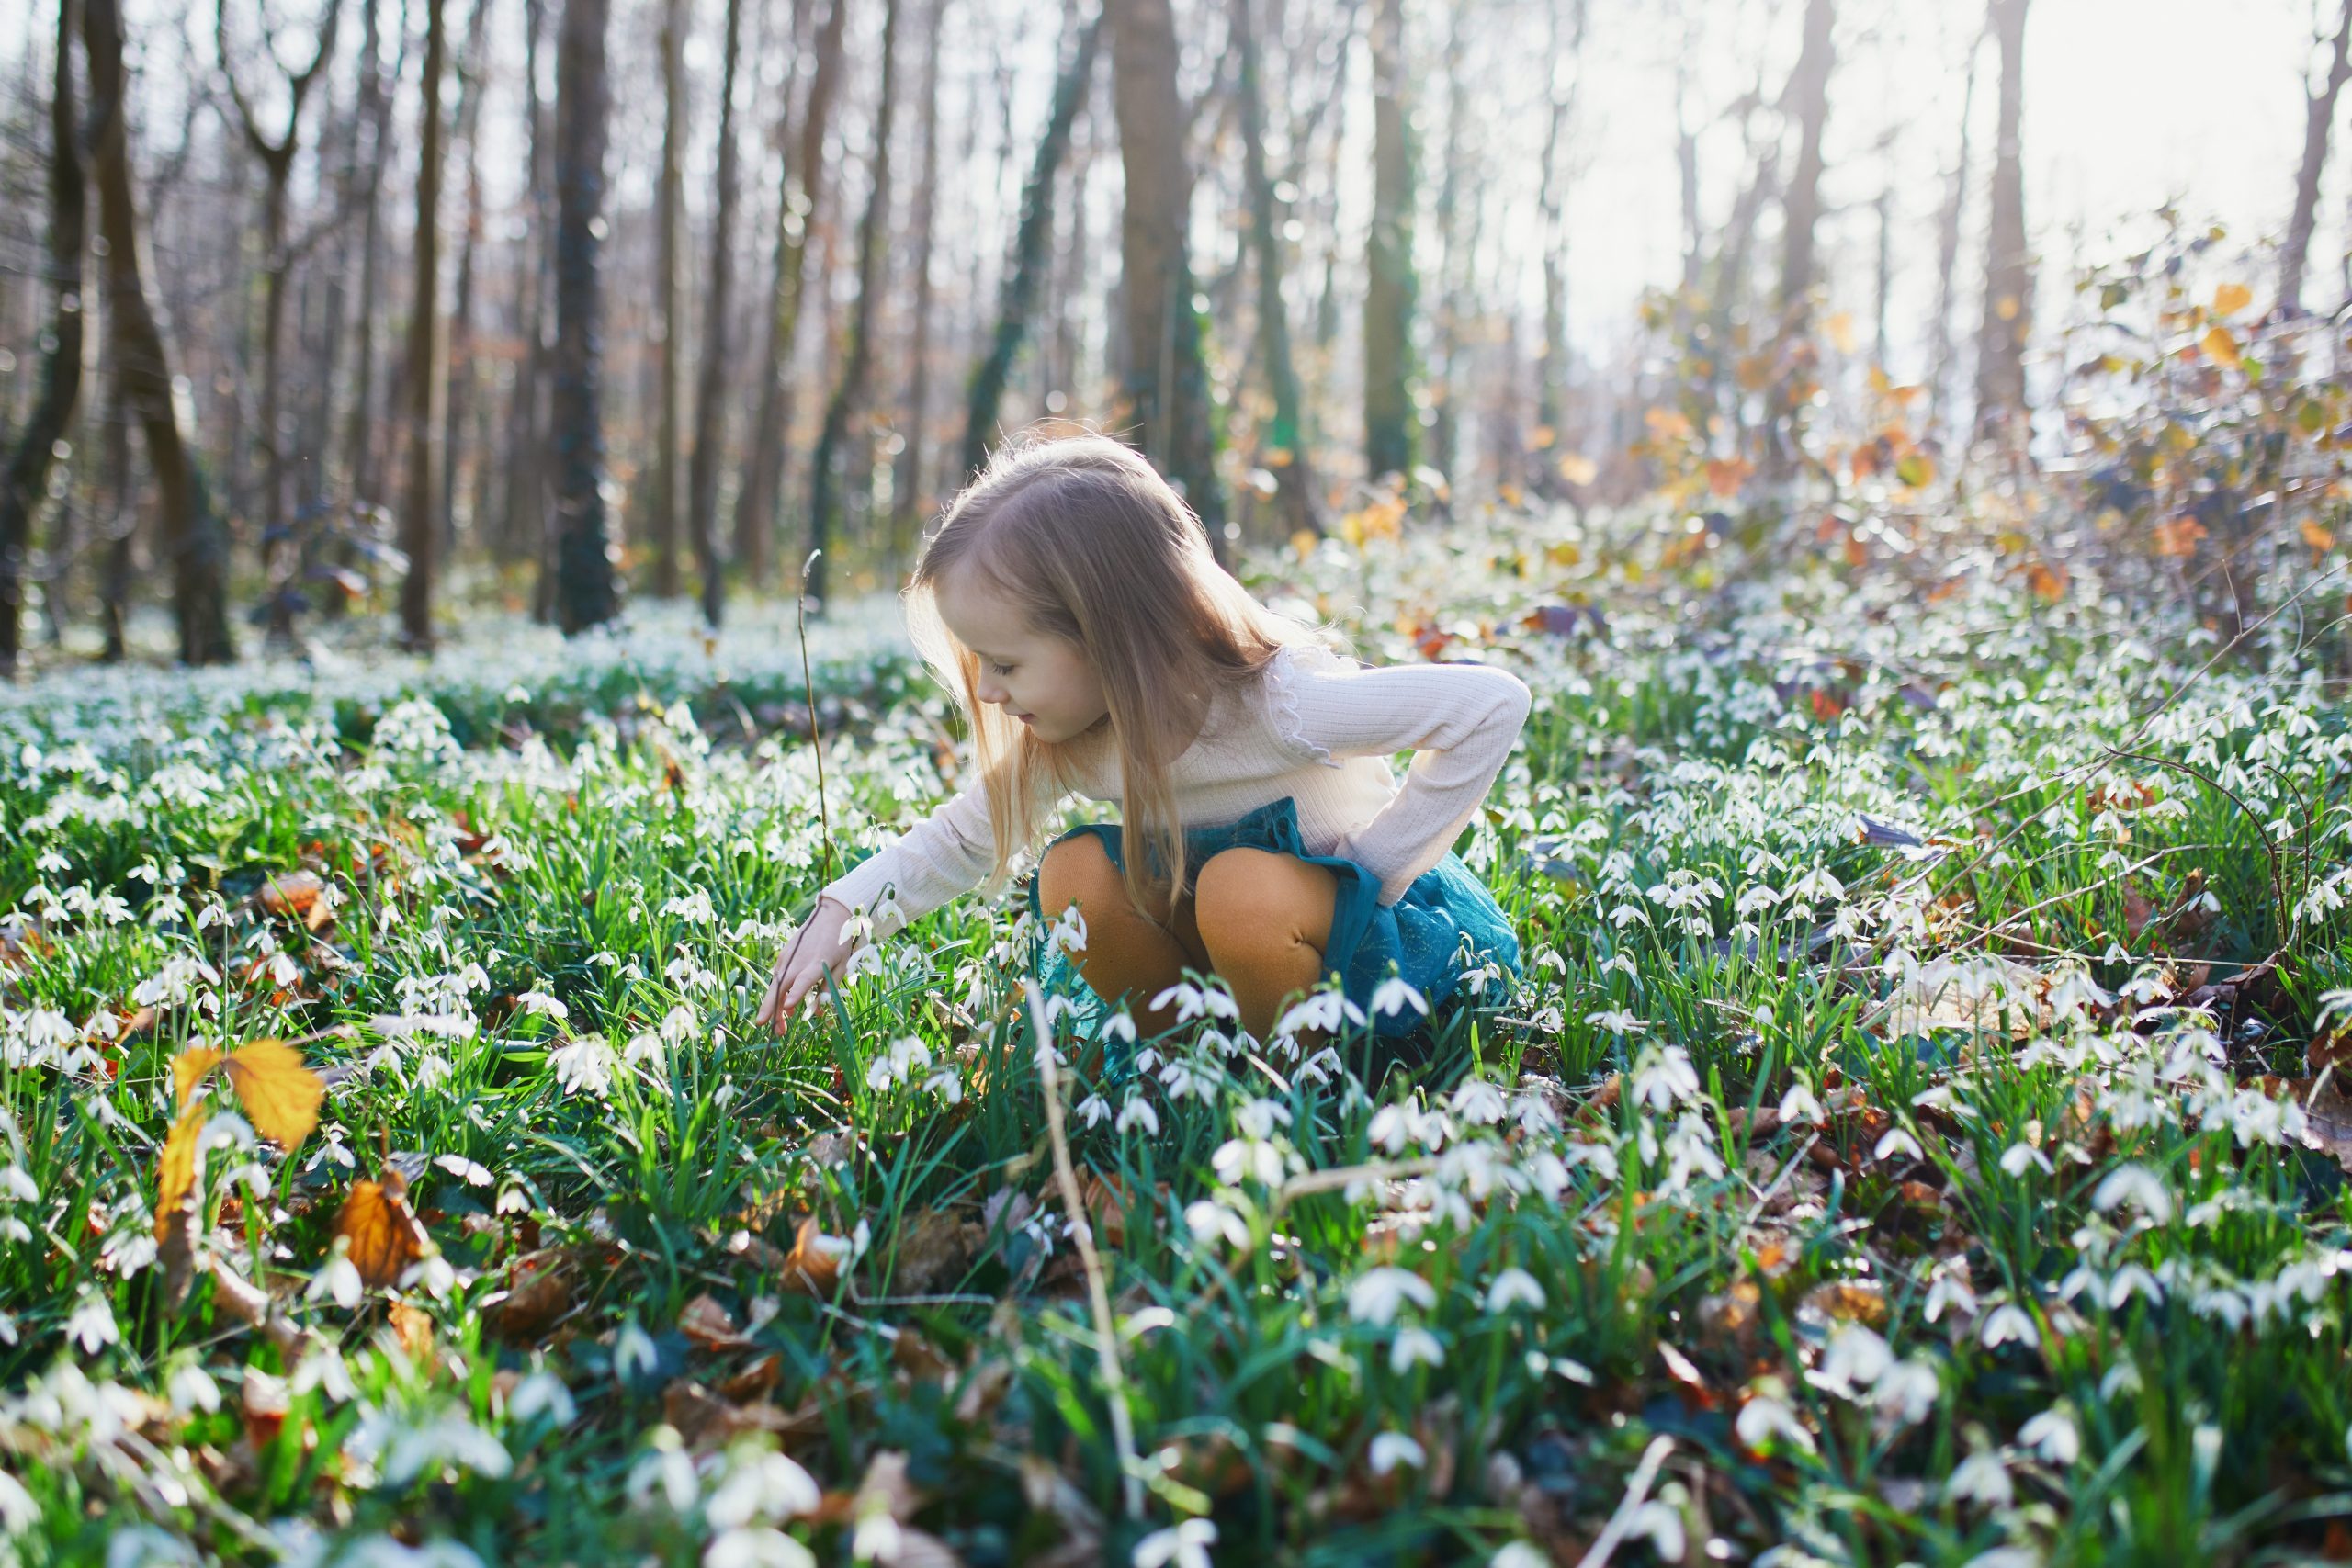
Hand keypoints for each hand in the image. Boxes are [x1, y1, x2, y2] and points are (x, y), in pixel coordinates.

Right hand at [752, 896, 861, 1033]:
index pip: (804, 980)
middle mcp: (799, 960)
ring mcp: (788, 957)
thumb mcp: (841, 967)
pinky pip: (778, 978)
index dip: (796, 994)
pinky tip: (785, 1009)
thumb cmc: (839, 943)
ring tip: (779, 1028)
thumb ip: (829, 989)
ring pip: (775, 985)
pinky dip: (778, 994)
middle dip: (771, 1008)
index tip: (788, 1007)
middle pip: (780, 986)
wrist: (830, 916)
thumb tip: (818, 1012)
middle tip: (764, 1027)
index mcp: (817, 962)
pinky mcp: (783, 956)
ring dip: (774, 1006)